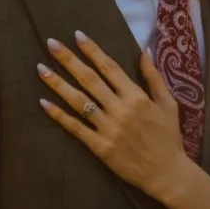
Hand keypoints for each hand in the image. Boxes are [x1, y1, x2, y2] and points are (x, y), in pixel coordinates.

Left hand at [37, 32, 192, 202]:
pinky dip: (59, 115)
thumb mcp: (169, 104)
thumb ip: (154, 77)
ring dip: (58, 84)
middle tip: (51, 43)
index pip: (110, 67)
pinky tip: (44, 102)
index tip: (77, 35)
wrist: (167, 172)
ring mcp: (108, 128)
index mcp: (137, 97)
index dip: (93, 50)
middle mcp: (120, 109)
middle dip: (69, 60)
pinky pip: (75, 128)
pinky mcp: (100, 146)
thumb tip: (144, 51)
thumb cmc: (169, 137)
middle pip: (90, 80)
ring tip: (40, 68)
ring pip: (78, 101)